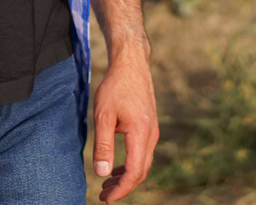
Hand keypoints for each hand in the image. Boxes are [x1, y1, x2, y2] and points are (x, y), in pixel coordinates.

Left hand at [91, 54, 158, 202]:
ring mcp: (152, 130)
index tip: (106, 199)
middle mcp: (151, 135)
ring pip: (143, 163)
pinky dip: (130, 164)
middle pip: (141, 172)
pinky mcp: (149, 126)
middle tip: (103, 195)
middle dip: (123, 187)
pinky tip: (117, 166)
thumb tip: (102, 173)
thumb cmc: (115, 86)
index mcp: (141, 134)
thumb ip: (103, 145)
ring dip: (126, 177)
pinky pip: (143, 153)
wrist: (131, 63)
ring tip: (107, 184)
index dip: (121, 190)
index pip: (134, 173)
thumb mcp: (103, 115)